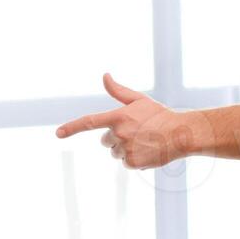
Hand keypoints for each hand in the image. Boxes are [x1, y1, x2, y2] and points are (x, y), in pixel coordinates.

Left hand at [54, 73, 193, 169]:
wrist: (181, 134)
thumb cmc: (160, 115)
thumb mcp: (139, 100)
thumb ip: (118, 91)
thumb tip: (105, 76)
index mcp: (118, 117)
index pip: (89, 122)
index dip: (72, 128)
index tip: (58, 133)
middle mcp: (119, 134)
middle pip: (104, 141)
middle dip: (115, 138)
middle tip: (136, 133)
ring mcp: (125, 149)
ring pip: (114, 152)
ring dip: (124, 149)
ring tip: (144, 142)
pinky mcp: (132, 163)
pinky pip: (124, 162)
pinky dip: (133, 159)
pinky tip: (147, 151)